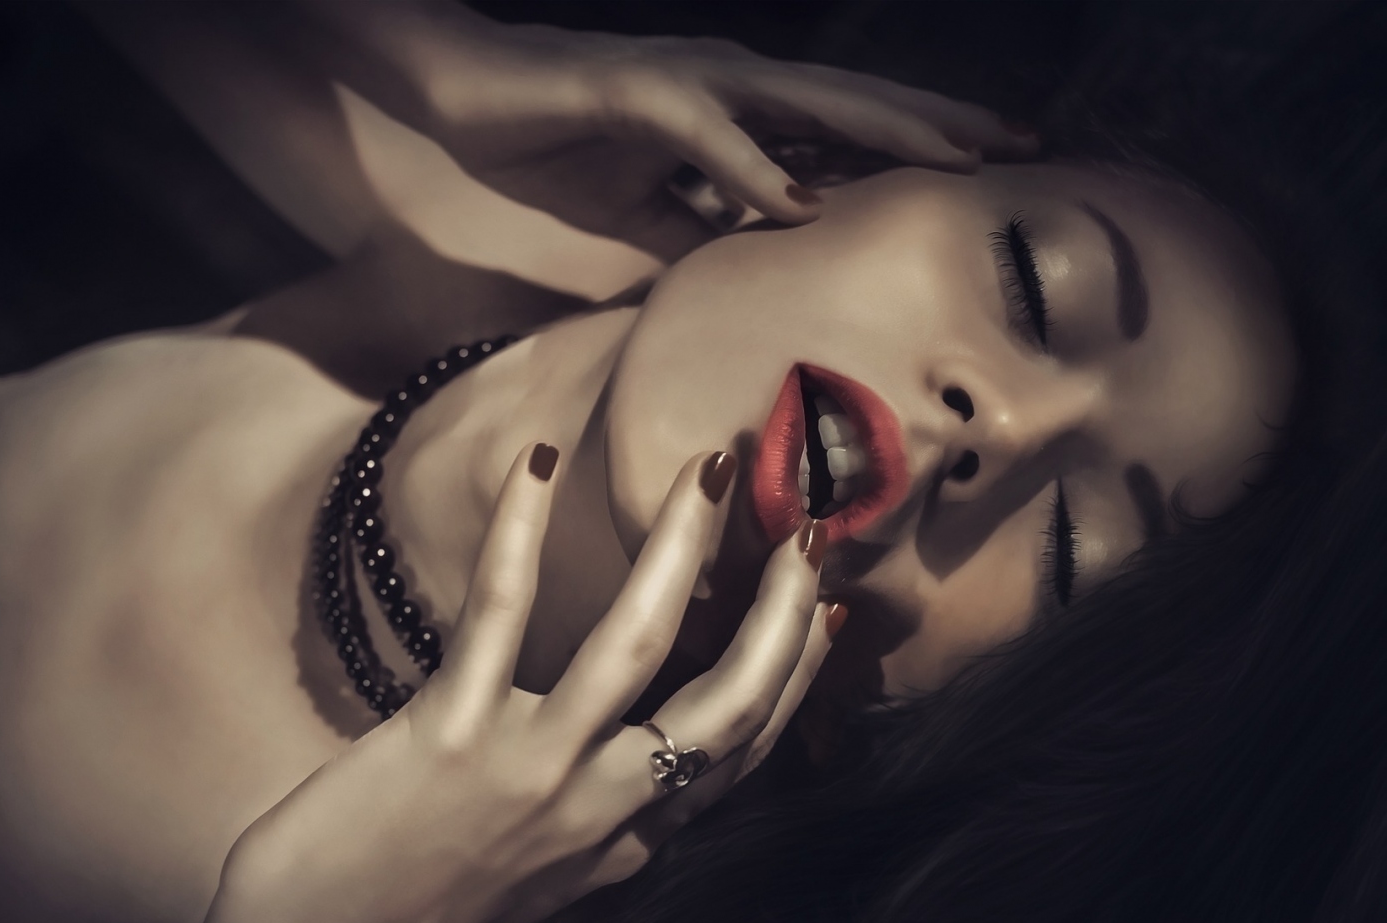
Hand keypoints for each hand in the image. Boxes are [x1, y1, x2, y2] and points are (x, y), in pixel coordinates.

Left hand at [192, 445, 841, 922]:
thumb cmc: (414, 922)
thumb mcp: (539, 894)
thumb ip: (599, 840)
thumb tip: (639, 784)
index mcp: (623, 844)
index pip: (741, 753)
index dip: (794, 678)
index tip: (821, 611)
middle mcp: (599, 810)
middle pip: (729, 704)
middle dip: (781, 613)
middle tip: (808, 530)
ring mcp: (532, 770)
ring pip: (638, 645)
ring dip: (683, 547)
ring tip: (711, 470)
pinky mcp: (453, 735)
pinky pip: (502, 613)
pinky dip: (519, 530)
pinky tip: (534, 462)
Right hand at [305, 2, 1037, 259]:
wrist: (465, 94)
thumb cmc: (557, 143)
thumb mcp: (644, 210)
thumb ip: (703, 231)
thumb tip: (756, 272)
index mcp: (737, 110)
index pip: (845, 127)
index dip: (919, 145)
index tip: (996, 170)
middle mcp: (729, 84)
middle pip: (854, 103)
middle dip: (939, 123)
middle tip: (1025, 144)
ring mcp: (688, 82)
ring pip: (804, 103)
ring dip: (883, 130)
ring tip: (958, 158)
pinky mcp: (634, 91)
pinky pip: (706, 133)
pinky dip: (755, 166)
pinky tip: (803, 199)